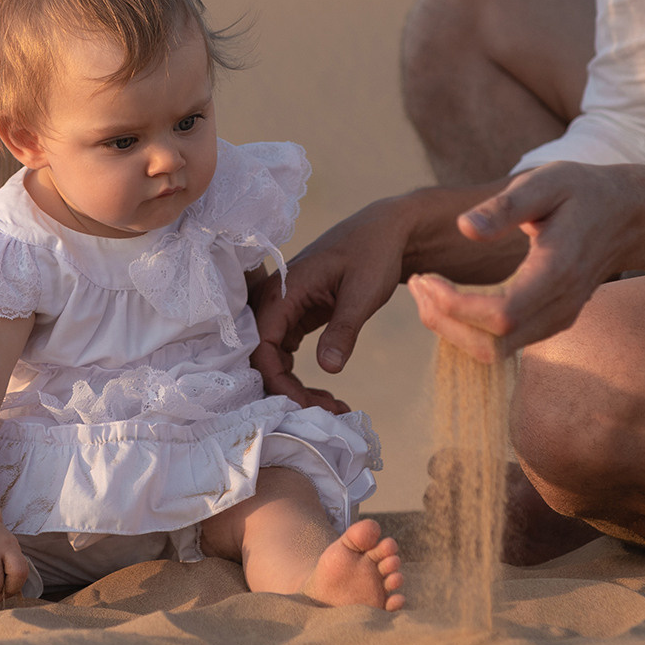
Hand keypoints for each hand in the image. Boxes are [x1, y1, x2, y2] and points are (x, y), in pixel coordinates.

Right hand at [246, 194, 426, 408]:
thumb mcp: (363, 292)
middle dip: (289, 393)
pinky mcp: (294, 318)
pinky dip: (301, 379)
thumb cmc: (373, 253)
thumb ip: (344, 329)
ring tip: (333, 408)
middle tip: (330, 413)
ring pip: (273, 361)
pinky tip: (326, 393)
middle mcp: (273, 301)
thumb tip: (328, 368)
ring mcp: (282, 310)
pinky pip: (285, 356)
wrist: (383, 232)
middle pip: (263, 359)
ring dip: (295, 389)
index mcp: (282, 291)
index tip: (310, 407)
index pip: (261, 347)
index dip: (279, 383)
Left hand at [411, 161, 639, 359]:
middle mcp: (559, 307)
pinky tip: (449, 296)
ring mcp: (556, 321)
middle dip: (444, 321)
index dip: (455, 306)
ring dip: (451, 328)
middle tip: (417, 282)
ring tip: (425, 288)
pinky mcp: (549, 324)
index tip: (426, 277)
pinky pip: (502, 344)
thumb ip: (506, 206)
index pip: (500, 315)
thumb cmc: (582, 192)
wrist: (626, 216)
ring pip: (494, 352)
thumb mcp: (546, 181)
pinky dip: (468, 328)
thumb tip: (465, 228)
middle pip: (492, 344)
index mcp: (557, 272)